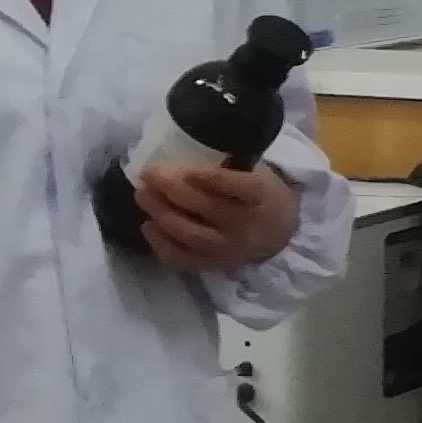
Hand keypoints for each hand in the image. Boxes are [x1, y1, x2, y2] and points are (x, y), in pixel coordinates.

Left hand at [135, 160, 298, 274]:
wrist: (278, 233)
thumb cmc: (261, 195)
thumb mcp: (257, 173)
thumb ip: (229, 166)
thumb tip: (183, 157)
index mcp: (262, 196)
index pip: (240, 187)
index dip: (212, 178)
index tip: (186, 169)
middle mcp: (246, 225)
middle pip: (205, 207)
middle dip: (172, 188)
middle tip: (148, 173)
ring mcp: (229, 249)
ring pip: (189, 233)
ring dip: (161, 212)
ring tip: (142, 195)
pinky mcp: (213, 265)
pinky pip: (182, 258)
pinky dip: (161, 244)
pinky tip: (148, 226)